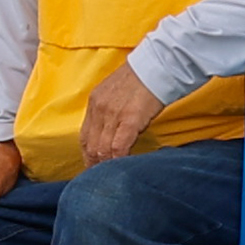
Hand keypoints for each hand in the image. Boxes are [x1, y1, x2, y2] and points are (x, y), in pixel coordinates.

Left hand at [73, 59, 165, 173]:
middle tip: (99, 180)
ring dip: (106, 166)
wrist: (160, 64)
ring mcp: (113, 114)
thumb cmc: (144, 77)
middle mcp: (99, 108)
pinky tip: (123, 167)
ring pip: (102, 149)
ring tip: (111, 178)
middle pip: (91, 145)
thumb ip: (111, 110)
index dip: (87, 154)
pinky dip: (118, 160)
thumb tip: (113, 130)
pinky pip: (118, 147)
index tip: (91, 166)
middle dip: (93, 164)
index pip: (84, 135)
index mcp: (95, 101)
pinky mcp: (130, 119)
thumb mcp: (118, 92)